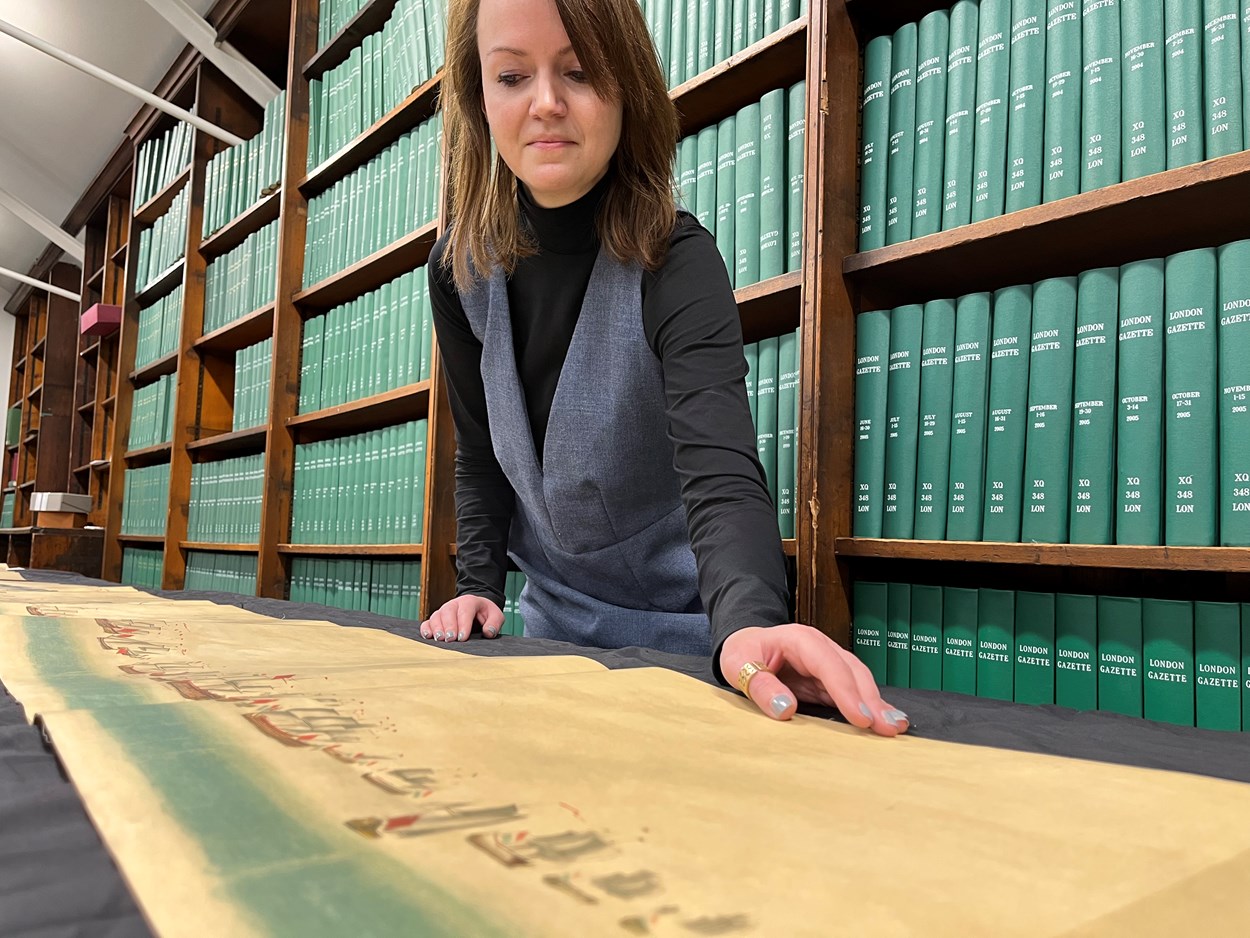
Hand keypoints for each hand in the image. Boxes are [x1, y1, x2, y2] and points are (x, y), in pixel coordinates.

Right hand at [419, 595, 504, 641]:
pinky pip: (427, 622)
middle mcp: (454, 604)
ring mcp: (443, 611)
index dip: (463, 624)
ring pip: (436, 616)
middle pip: (448, 612)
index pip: (465, 611)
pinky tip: (428, 636)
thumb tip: (488, 632)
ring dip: (437, 628)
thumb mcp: (496, 615)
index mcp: (469, 602)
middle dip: (449, 626)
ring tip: (440, 639)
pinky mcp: (436, 619)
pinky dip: (426, 629)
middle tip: (451, 640)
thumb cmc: (485, 614)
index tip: (463, 638)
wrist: (477, 608)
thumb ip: (494, 623)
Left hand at [720, 625, 908, 735]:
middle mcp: (821, 649)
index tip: (861, 717)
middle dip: (871, 700)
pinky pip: (854, 692)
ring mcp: (829, 663)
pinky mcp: (831, 680)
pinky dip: (871, 707)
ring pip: (860, 681)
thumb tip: (786, 710)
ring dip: (878, 704)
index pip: (828, 664)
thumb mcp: (738, 665)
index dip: (846, 691)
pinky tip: (886, 721)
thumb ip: (760, 687)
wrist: (745, 647)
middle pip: (852, 671)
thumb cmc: (742, 654)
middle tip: (887, 728)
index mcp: (800, 640)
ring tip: (894, 727)